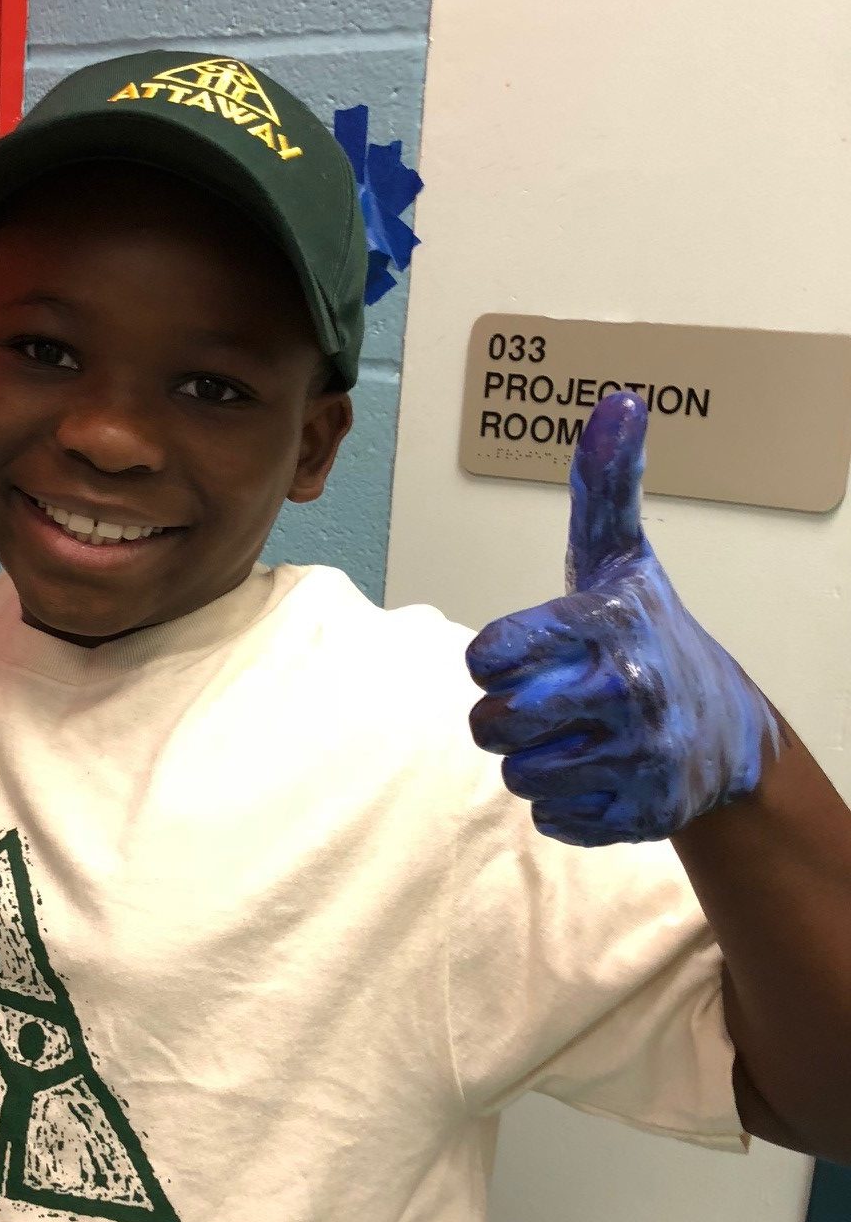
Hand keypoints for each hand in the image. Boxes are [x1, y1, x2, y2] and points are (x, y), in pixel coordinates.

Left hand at [465, 390, 779, 844]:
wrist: (729, 733)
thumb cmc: (652, 636)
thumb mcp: (623, 561)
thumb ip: (604, 488)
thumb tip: (619, 401)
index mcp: (607, 626)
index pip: (491, 654)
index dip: (496, 657)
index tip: (522, 655)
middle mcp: (625, 692)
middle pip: (491, 724)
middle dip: (504, 716)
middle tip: (541, 703)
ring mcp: (636, 759)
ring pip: (517, 776)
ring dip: (533, 760)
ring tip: (573, 737)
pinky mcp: (639, 815)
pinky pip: (550, 820)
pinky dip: (563, 804)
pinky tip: (596, 773)